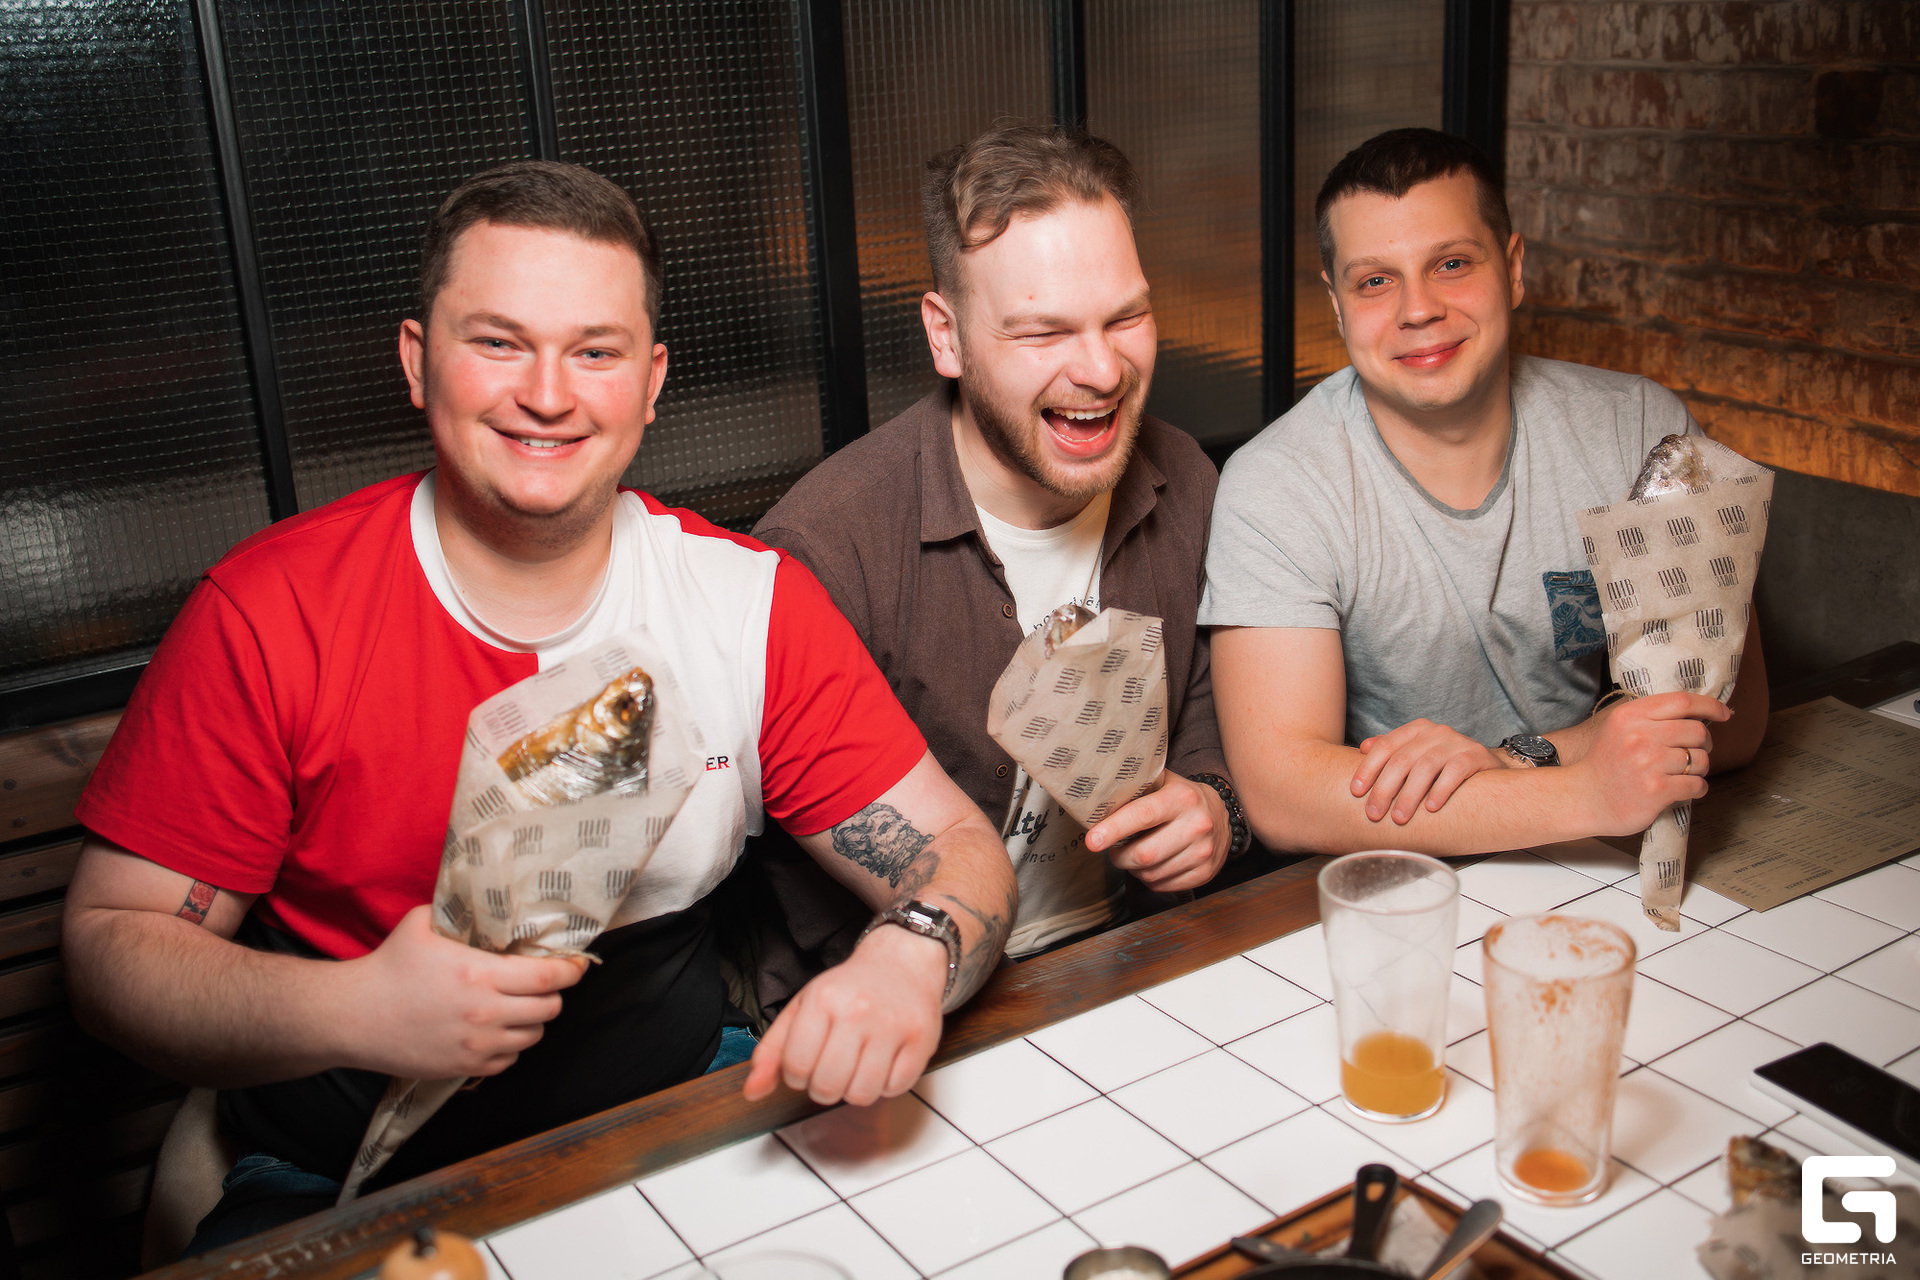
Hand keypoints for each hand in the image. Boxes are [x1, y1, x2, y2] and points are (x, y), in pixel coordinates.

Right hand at [338, 905, 586, 1079]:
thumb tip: (485, 898)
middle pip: (550, 1009)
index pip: (549, 977)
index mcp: (481, 974)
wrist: (353, 1017)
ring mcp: (476, 1044)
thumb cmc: (389, 966)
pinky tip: (496, 1029)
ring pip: (533, 1036)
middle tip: (543, 984)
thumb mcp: (424, 924)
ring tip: (519, 1006)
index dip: (572, 970)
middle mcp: (485, 1013)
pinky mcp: (464, 1067)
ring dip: (532, 1020)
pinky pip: (508, 1060)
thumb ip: (461, 914)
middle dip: (553, 995)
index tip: (578, 964)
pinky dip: (510, 1046)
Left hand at [743, 920, 945, 1106]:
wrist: (902, 962)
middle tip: (832, 1068)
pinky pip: (895, 1089)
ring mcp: (892, 1026)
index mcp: (823, 1000)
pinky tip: (882, 1063)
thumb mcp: (803, 1007)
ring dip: (855, 1089)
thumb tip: (751, 1091)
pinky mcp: (921, 1039)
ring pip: (862, 1094)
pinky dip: (886, 1085)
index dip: (797, 1076)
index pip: (795, 1067)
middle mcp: (857, 1011)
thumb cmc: (850, 989)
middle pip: (827, 1086)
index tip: (806, 1064)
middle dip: (824, 1087)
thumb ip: (772, 1051)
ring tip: (857, 1067)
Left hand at [1085, 771, 1229, 892]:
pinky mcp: (1206, 873)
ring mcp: (1204, 851)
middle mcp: (1197, 824)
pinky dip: (1149, 879)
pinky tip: (1153, 864)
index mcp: (1181, 798)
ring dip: (1134, 869)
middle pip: (1144, 854)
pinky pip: (1163, 886)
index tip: (1093, 840)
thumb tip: (1094, 800)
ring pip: (1151, 874)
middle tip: (1114, 850)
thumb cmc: (1180, 797)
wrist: (1222, 814)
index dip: (1114, 829)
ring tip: (1135, 854)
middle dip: (1119, 857)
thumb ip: (1134, 787)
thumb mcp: (1162, 782)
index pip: (1142, 814)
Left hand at [1350, 719, 1507, 822]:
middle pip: (1402, 759)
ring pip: (1426, 767)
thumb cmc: (1446, 763)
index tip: (1356, 791)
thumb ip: (1393, 750)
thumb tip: (1363, 748)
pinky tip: (1431, 808)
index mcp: (1416, 730)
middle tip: (1374, 814)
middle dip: (1385, 788)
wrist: (1489, 765)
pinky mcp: (1475, 756)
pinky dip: (1440, 790)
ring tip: (1399, 818)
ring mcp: (1456, 742)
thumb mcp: (1419, 753)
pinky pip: (1454, 772)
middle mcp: (1435, 732)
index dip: (1368, 768)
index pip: (1386, 746)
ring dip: (1409, 795)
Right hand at [1569, 692, 1730, 834]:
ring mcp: (1648, 763)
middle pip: (1698, 731)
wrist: (1585, 798)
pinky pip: (1697, 784)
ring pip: (1700, 759)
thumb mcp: (1619, 728)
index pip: (1682, 701)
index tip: (1724, 713)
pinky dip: (1697, 788)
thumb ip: (1650, 717)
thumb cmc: (1606, 764)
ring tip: (1682, 773)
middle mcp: (1640, 736)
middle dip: (1705, 744)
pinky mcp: (1657, 789)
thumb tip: (1696, 713)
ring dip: (1699, 768)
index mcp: (1630, 716)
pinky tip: (1683, 789)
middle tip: (1695, 752)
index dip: (1710, 706)